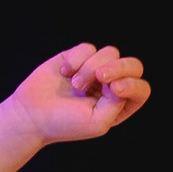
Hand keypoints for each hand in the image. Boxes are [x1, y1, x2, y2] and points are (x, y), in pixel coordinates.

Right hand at [0, 44, 150, 146]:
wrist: (31, 114)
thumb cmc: (64, 123)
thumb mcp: (98, 122)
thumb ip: (118, 102)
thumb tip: (120, 79)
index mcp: (120, 105)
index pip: (141, 88)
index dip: (132, 84)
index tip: (114, 89)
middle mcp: (111, 86)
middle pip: (133, 65)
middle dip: (119, 67)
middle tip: (101, 76)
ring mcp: (95, 69)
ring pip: (110, 52)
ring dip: (91, 67)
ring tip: (75, 84)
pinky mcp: (77, 57)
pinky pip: (88, 47)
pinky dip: (76, 59)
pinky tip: (64, 73)